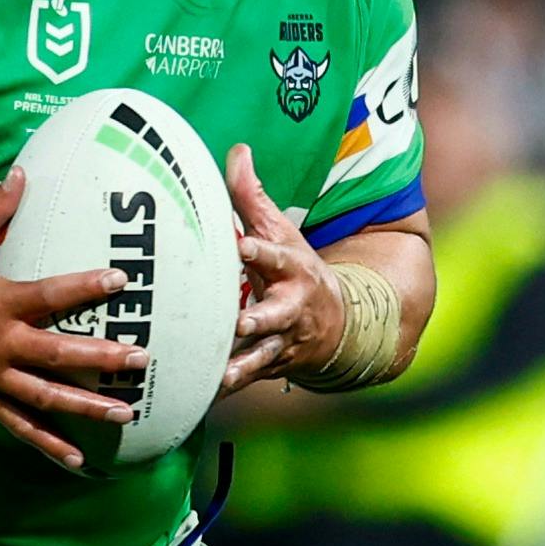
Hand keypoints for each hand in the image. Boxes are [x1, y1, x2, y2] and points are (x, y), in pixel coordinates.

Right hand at [0, 169, 145, 471]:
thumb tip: (21, 173)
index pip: (50, 295)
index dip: (86, 287)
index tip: (120, 281)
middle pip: (58, 355)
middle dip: (102, 358)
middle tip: (140, 359)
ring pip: (45, 397)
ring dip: (87, 406)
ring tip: (125, 412)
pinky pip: (18, 424)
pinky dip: (47, 442)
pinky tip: (76, 458)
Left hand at [222, 147, 344, 391]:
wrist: (340, 325)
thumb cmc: (295, 269)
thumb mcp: (280, 232)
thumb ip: (252, 195)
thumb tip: (237, 149)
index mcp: (290, 269)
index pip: (275, 257)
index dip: (260, 252)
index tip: (243, 246)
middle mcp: (290, 308)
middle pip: (274, 314)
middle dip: (259, 320)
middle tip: (240, 322)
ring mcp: (282, 341)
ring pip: (263, 355)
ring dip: (243, 365)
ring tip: (223, 374)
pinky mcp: (271, 366)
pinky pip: (248, 378)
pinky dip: (229, 387)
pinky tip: (205, 395)